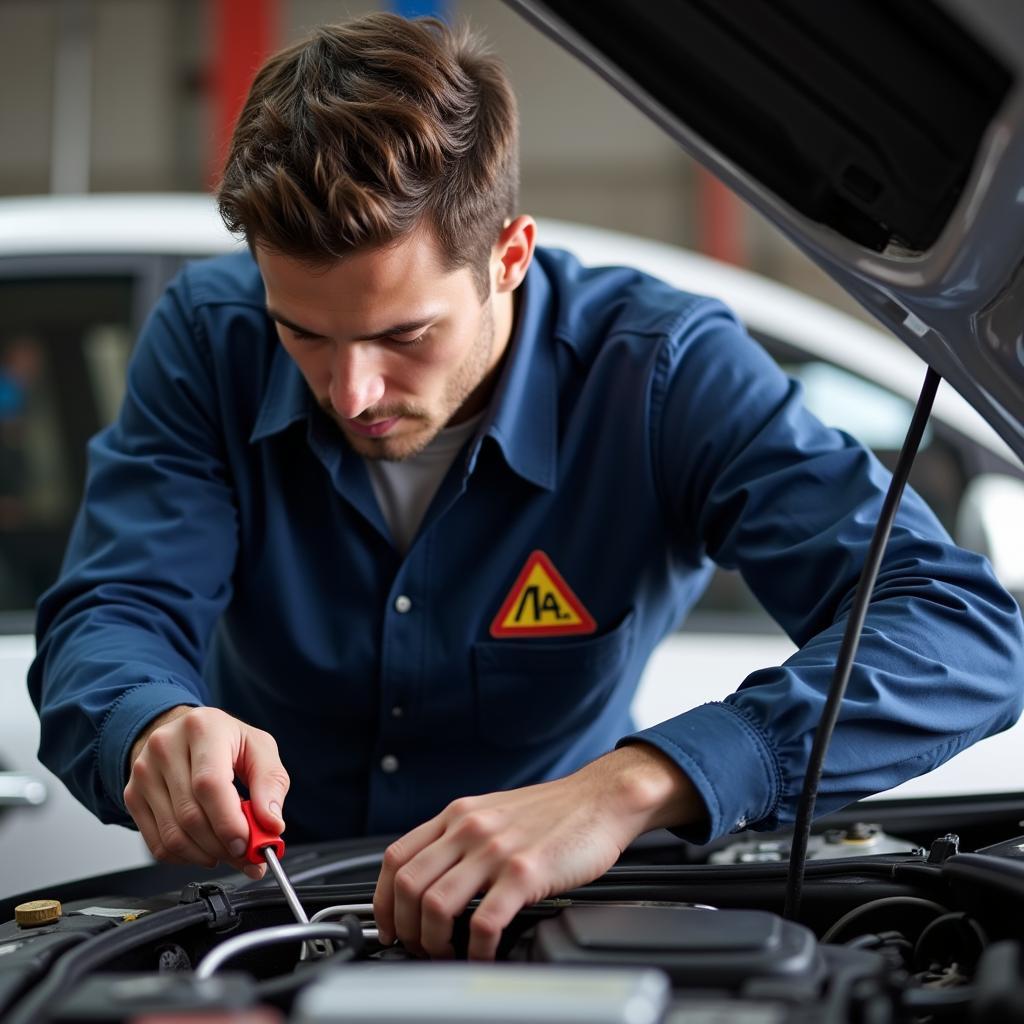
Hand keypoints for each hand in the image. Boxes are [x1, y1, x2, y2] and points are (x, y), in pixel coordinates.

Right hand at [123, 705, 289, 879]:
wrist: (184, 732)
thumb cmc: (225, 740)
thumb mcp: (259, 748)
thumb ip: (271, 783)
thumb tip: (271, 823)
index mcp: (202, 728)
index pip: (209, 784)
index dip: (229, 822)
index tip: (248, 843)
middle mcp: (166, 746)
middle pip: (190, 815)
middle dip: (222, 845)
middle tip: (245, 855)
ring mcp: (144, 772)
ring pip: (173, 835)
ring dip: (206, 855)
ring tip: (227, 850)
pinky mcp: (132, 795)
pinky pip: (157, 844)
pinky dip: (186, 857)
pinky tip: (203, 848)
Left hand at [373, 743, 704, 959]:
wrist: (601, 799)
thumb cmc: (554, 811)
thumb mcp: (493, 811)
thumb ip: (461, 837)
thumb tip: (432, 879)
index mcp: (458, 814)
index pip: (395, 857)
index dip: (381, 899)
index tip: (387, 926)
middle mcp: (469, 828)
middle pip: (408, 885)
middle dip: (405, 928)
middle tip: (417, 949)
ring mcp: (496, 849)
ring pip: (436, 905)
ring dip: (433, 942)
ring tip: (446, 955)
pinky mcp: (525, 872)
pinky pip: (484, 921)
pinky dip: (476, 949)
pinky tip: (484, 954)